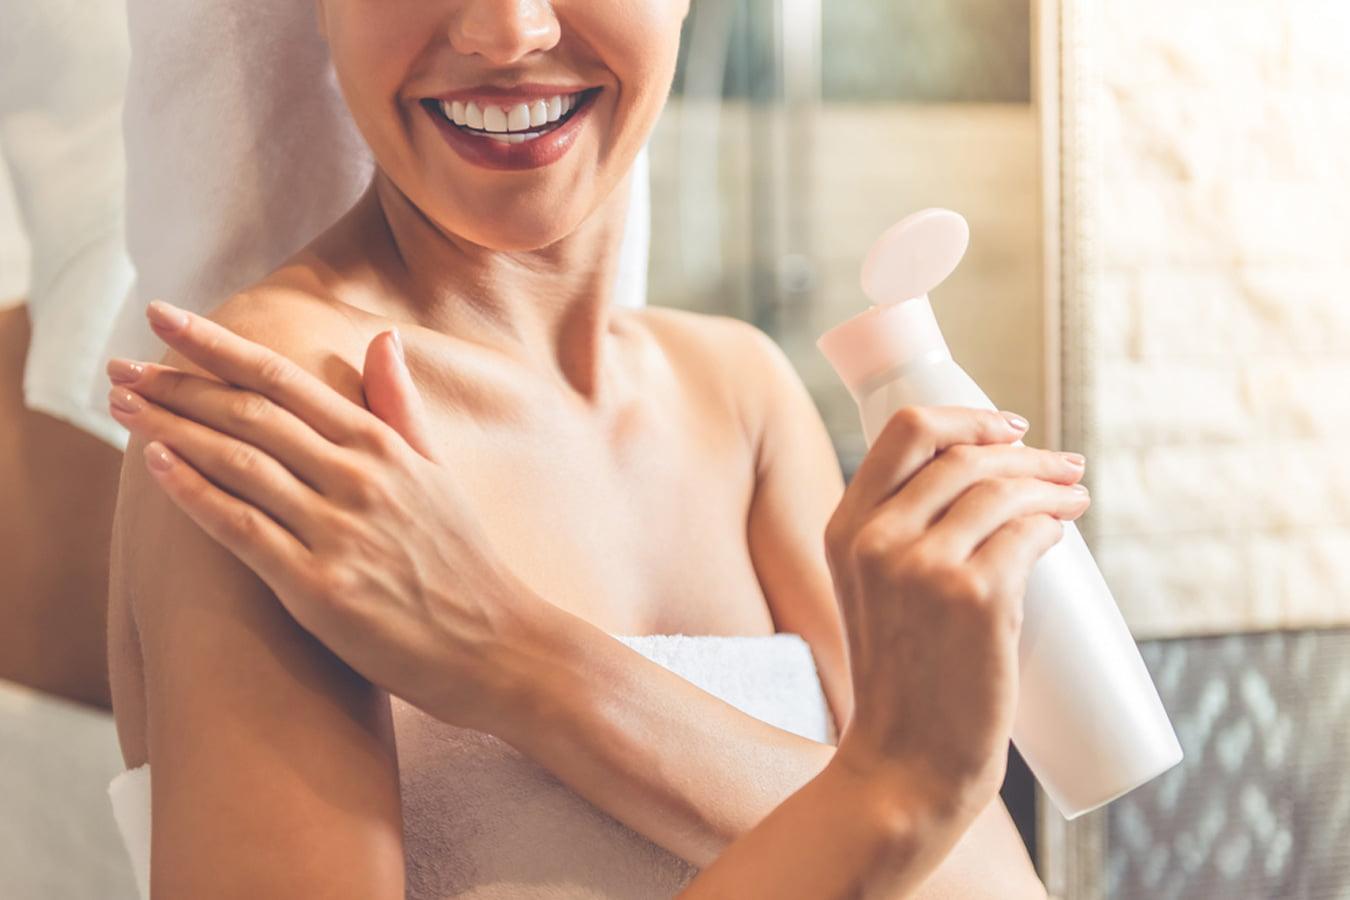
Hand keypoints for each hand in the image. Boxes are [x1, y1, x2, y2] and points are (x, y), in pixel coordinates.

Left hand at [105, 300, 544, 735]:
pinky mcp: (320, 587)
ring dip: (171, 428)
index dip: (216, 346)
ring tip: (122, 403)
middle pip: (249, 413)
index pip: (283, 379)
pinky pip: (243, 529)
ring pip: (237, 463)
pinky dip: (195, 493)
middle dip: (177, 383)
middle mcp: (358, 478)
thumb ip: (400, 406)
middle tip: (121, 364)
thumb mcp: (438, 473)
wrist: (499, 646)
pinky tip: (155, 464)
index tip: (163, 318)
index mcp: (383, 445)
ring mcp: (339, 531)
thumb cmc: (465, 563)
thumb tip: (384, 338)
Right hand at [823, 405, 1089, 827]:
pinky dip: (1053, 525)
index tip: (1008, 428)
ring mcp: (924, 567)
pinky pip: (1027, 534)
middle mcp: (876, 539)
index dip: (968, 417)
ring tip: (1074, 499)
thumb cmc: (900, 680)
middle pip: (964, 455)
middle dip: (1026, 453)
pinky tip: (1061, 531)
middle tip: (1062, 467)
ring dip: (1049, 485)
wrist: (903, 761)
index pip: (905, 431)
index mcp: (844, 529)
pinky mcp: (976, 598)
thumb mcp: (871, 593)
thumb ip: (899, 539)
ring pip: (1001, 489)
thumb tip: (982, 489)